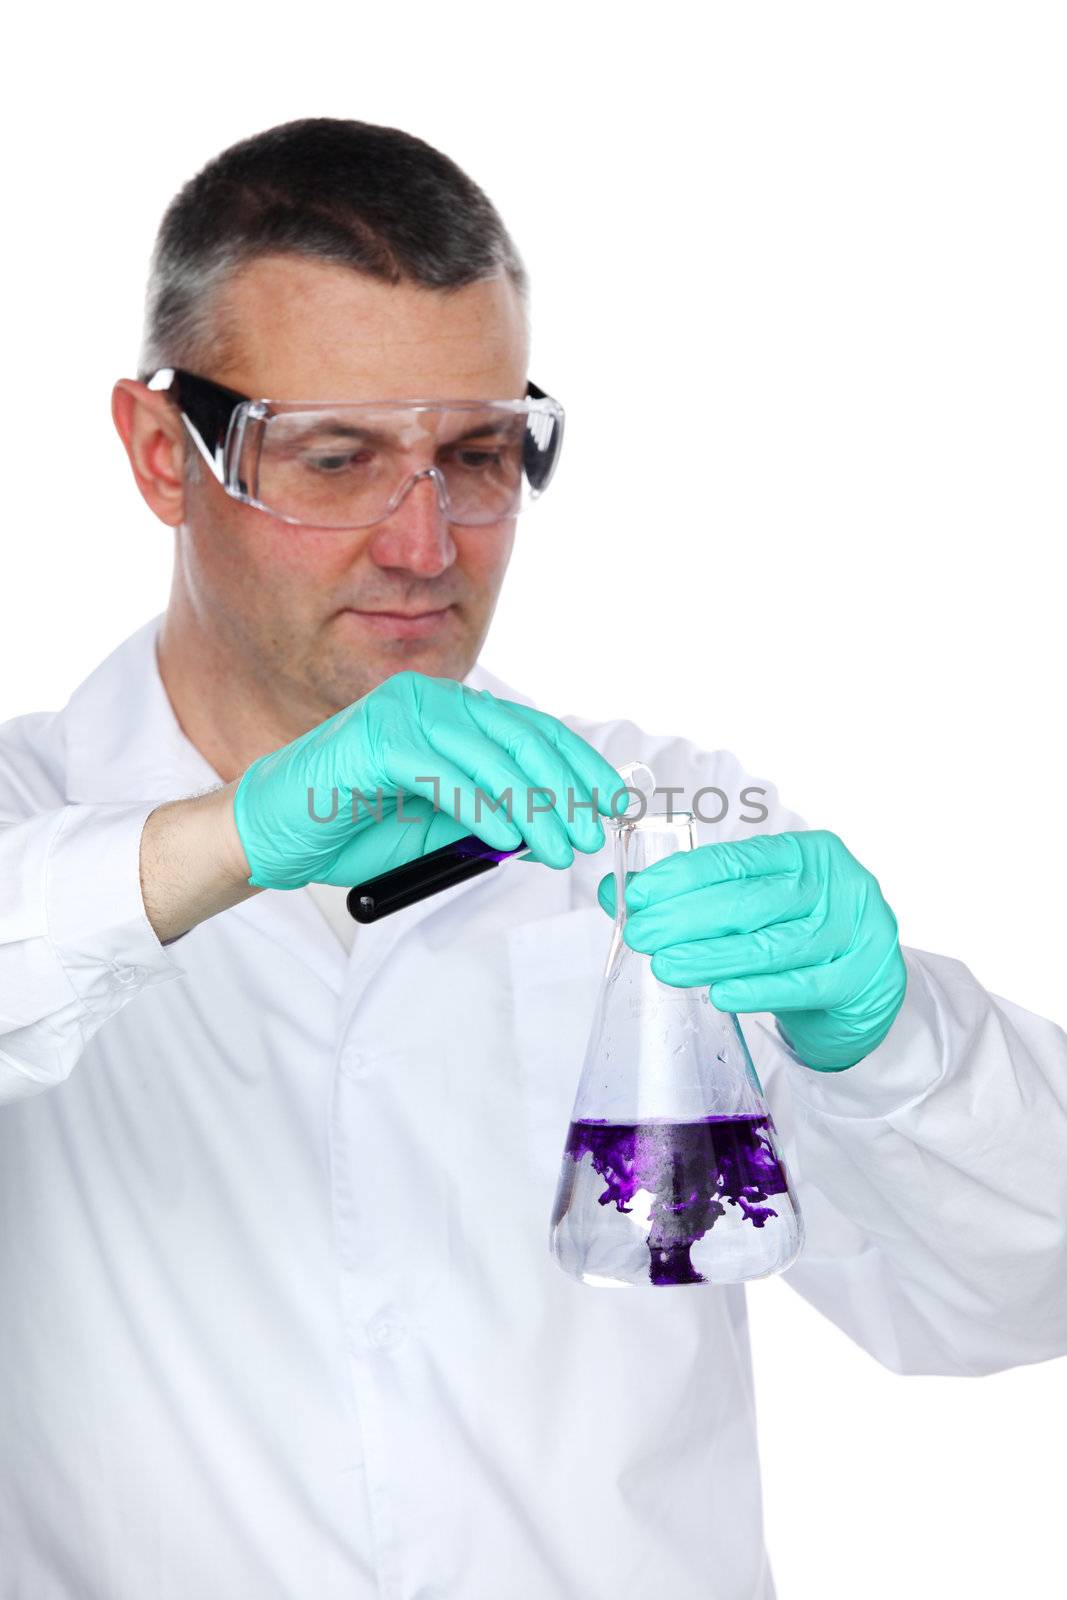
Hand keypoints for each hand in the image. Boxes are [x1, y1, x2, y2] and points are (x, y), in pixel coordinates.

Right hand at [233, 670, 622, 889]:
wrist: (268, 836)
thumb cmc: (349, 826)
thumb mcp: (437, 825)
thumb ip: (488, 815)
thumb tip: (553, 826)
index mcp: (446, 711)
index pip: (528, 730)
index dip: (577, 765)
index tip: (611, 803)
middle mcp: (427, 700)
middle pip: (519, 738)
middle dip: (565, 789)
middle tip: (591, 833)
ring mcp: (399, 714)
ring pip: (487, 758)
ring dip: (532, 808)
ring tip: (559, 848)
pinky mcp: (374, 742)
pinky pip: (444, 775)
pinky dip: (481, 807)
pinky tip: (508, 838)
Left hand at [597, 830, 906, 1071]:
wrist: (868, 987)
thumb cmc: (800, 935)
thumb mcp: (759, 906)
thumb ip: (699, 895)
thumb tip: (619, 892)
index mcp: (807, 853)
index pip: (738, 860)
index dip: (685, 876)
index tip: (640, 894)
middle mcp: (836, 884)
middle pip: (751, 901)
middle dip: (687, 918)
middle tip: (642, 934)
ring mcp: (855, 931)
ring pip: (772, 945)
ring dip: (712, 957)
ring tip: (665, 966)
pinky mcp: (860, 979)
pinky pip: (801, 986)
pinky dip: (756, 990)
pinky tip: (719, 993)